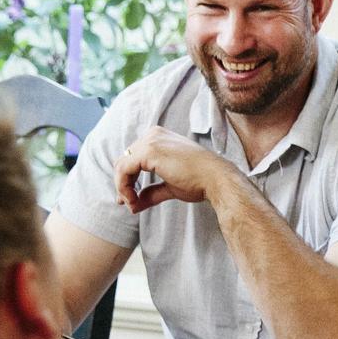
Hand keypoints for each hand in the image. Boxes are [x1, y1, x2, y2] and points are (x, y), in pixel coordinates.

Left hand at [114, 127, 246, 212]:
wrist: (216, 179)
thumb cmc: (199, 181)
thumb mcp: (170, 186)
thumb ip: (152, 192)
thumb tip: (134, 204)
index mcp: (158, 138)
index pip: (133, 158)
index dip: (128, 180)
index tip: (130, 200)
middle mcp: (153, 135)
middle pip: (124, 161)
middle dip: (123, 185)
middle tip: (129, 204)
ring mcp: (150, 141)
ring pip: (121, 166)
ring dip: (123, 188)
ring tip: (132, 204)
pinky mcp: (148, 151)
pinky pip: (124, 169)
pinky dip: (123, 186)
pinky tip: (133, 199)